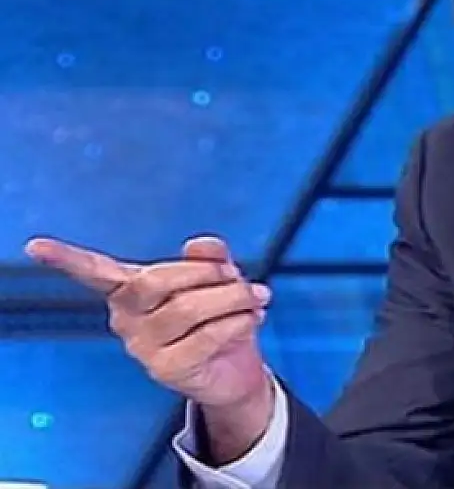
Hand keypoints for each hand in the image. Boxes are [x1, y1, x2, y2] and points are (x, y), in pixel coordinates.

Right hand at [26, 235, 272, 409]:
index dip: (66, 259)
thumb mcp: (219, 279)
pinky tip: (251, 319)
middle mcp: (126, 318)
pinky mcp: (166, 370)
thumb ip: (211, 257)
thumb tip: (201, 245)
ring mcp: (142, 347)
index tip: (35, 247)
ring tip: (256, 298)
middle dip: (205, 273)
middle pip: (155, 281)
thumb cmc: (220, 315)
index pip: (95, 271)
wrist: (236, 368)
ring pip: (188, 309)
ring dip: (233, 298)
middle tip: (238, 277)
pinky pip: (207, 335)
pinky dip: (238, 321)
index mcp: (130, 288)